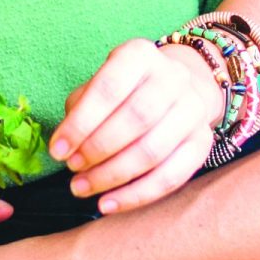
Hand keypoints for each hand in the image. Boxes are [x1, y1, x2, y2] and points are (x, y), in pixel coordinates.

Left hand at [52, 38, 219, 214]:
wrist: (179, 89)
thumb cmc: (125, 91)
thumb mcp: (99, 85)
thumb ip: (81, 109)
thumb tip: (65, 147)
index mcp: (140, 56)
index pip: (110, 88)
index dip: (81, 123)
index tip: (58, 151)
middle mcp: (173, 78)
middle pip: (136, 119)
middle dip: (97, 149)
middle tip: (72, 169)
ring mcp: (193, 110)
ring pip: (153, 151)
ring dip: (112, 176)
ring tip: (82, 188)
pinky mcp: (202, 142)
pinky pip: (171, 177)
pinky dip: (136, 195)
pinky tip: (108, 204)